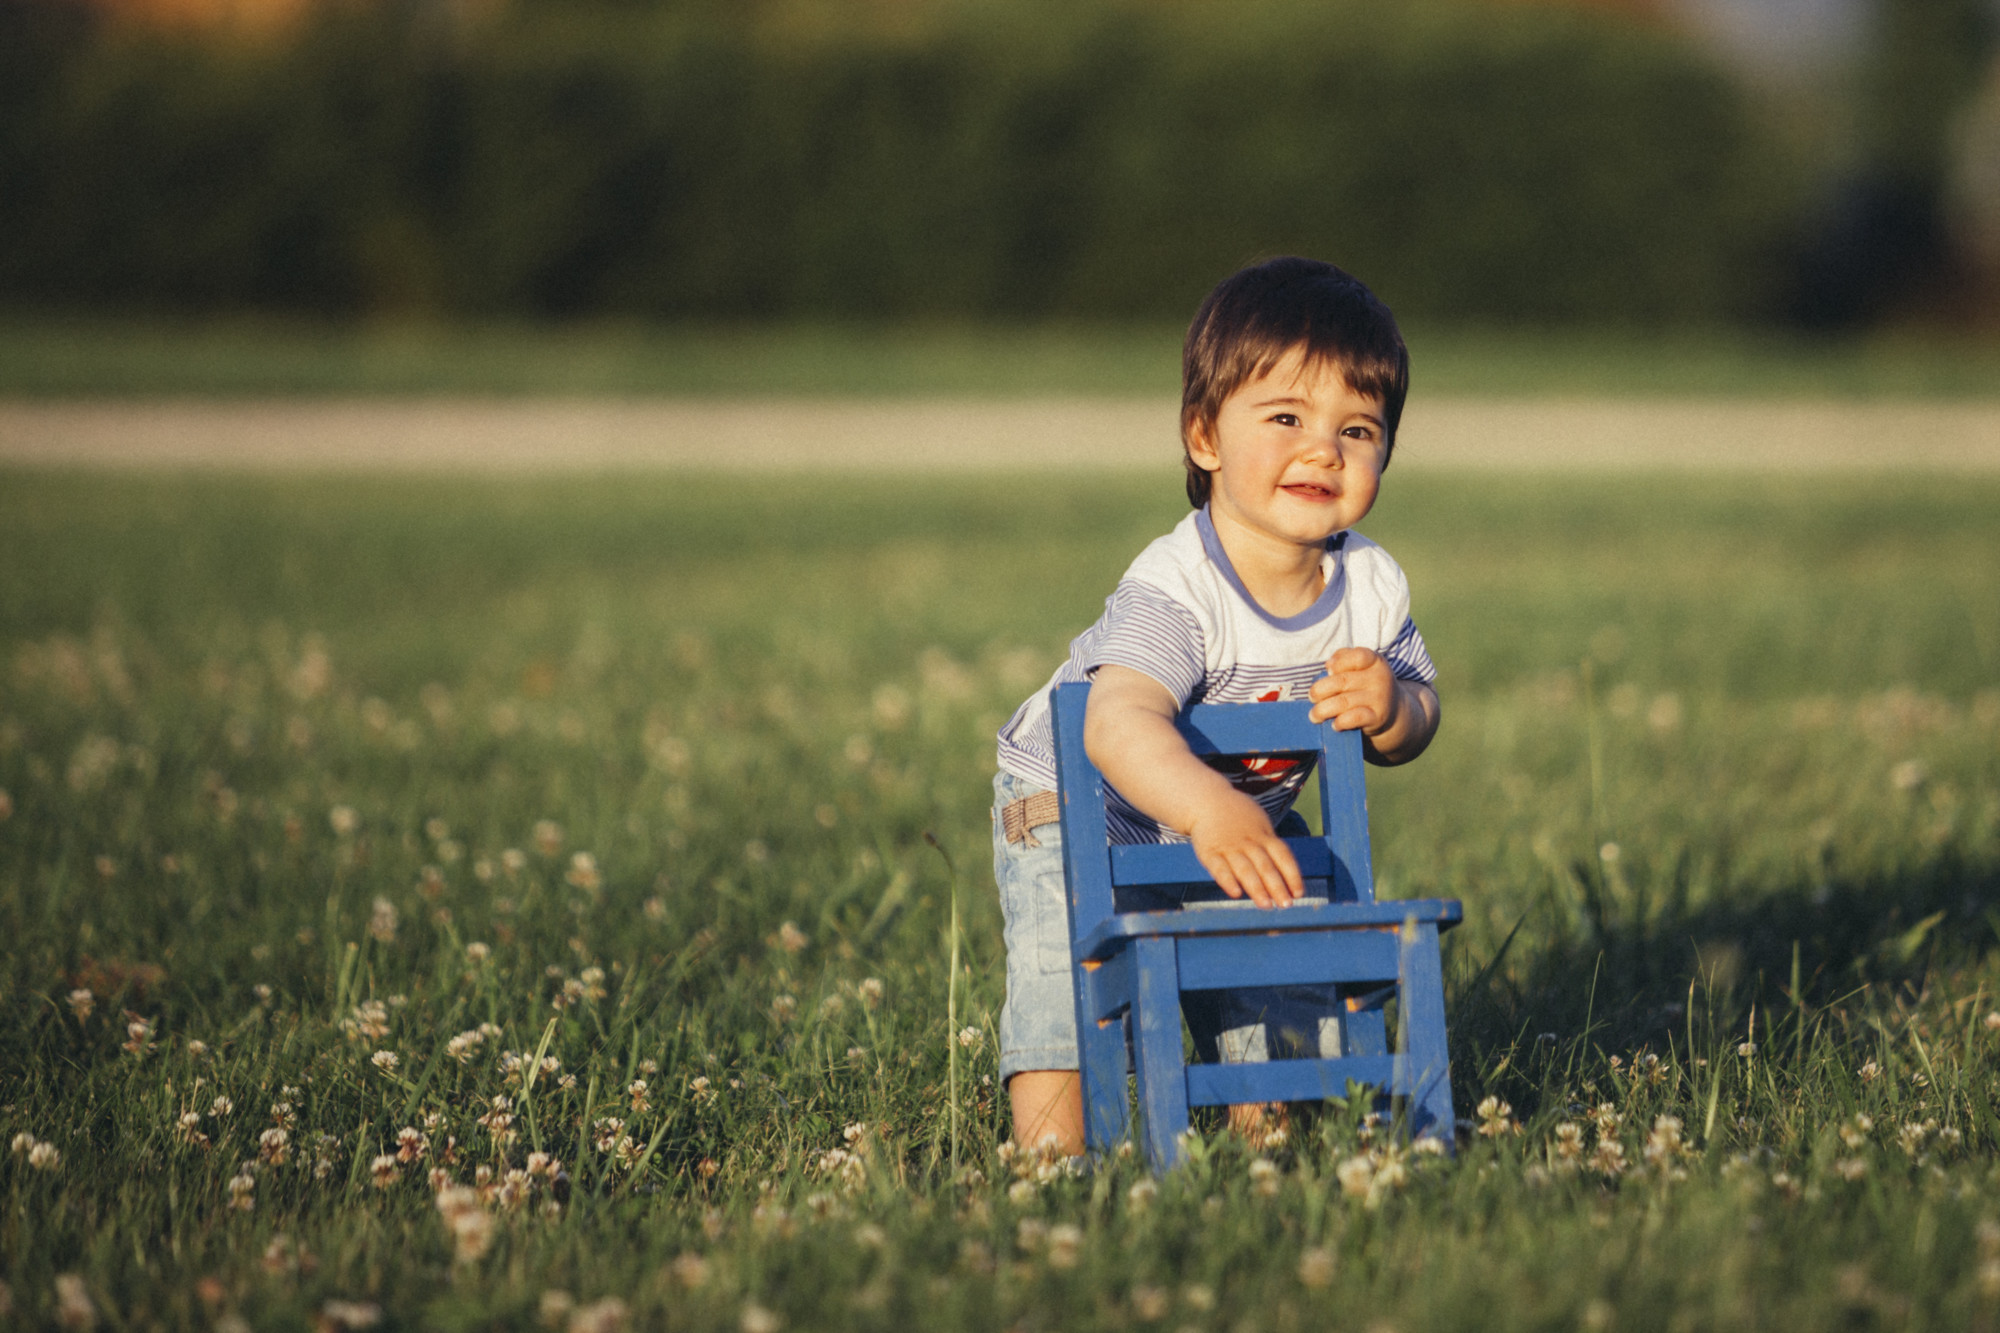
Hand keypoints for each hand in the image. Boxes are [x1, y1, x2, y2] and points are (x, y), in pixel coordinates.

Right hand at [1187, 790, 1302, 907]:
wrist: (1207, 800)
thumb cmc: (1239, 817)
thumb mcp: (1260, 824)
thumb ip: (1271, 848)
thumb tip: (1288, 878)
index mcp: (1264, 836)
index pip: (1283, 856)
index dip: (1292, 875)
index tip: (1298, 893)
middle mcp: (1248, 842)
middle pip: (1265, 866)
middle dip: (1277, 887)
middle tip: (1286, 905)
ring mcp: (1229, 847)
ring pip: (1245, 869)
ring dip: (1256, 889)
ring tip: (1266, 905)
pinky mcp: (1209, 852)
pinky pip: (1219, 868)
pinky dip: (1227, 881)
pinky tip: (1236, 894)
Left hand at [1308, 647, 1398, 735]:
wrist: (1393, 711)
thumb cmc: (1366, 685)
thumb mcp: (1360, 667)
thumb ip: (1344, 659)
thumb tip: (1329, 666)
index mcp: (1375, 661)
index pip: (1357, 656)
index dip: (1338, 663)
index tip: (1328, 671)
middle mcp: (1380, 678)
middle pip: (1342, 681)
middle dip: (1319, 690)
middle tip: (1312, 697)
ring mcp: (1380, 698)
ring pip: (1343, 702)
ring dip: (1322, 710)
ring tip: (1314, 716)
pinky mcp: (1378, 717)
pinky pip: (1353, 718)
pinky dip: (1340, 722)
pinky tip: (1334, 724)